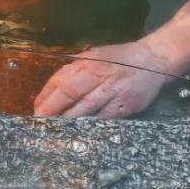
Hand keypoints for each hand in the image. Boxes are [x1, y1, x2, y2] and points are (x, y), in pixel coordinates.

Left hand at [32, 42, 171, 118]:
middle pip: (71, 96)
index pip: (62, 82)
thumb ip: (73, 70)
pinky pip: (104, 120)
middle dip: (54, 112)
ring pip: (86, 111)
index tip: (36, 111)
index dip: (47, 98)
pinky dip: (90, 126)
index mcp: (89, 62)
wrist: (153, 60)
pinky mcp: (125, 106)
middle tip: (41, 124)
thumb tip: (51, 90)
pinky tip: (79, 133)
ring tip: (56, 131)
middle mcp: (100, 76)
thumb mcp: (94, 55)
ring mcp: (114, 92)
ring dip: (69, 122)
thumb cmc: (119, 58)